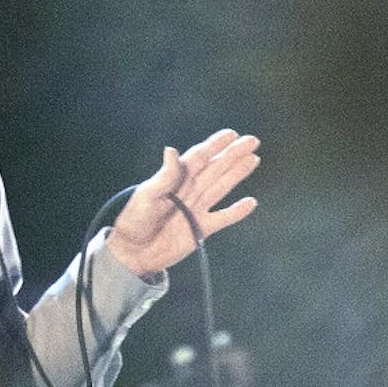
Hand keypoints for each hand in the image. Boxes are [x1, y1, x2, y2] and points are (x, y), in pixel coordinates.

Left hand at [106, 129, 260, 276]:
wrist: (133, 252)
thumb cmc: (134, 221)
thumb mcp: (146, 196)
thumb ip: (164, 176)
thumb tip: (172, 150)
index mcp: (175, 179)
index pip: (198, 157)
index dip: (214, 145)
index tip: (231, 134)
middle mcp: (189, 190)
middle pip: (215, 168)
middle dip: (233, 154)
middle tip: (252, 141)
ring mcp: (196, 208)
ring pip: (222, 187)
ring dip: (237, 173)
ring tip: (253, 159)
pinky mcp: (200, 228)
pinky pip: (223, 218)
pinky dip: (236, 212)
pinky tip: (250, 202)